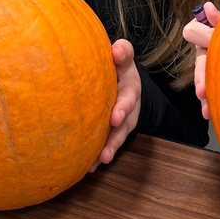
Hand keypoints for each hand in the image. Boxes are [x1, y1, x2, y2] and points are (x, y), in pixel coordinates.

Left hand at [90, 40, 140, 170]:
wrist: (120, 79)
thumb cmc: (118, 66)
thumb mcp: (123, 56)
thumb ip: (123, 52)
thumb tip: (116, 51)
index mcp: (130, 88)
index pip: (129, 96)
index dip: (123, 107)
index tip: (115, 117)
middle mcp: (128, 108)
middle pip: (125, 124)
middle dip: (116, 135)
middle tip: (105, 151)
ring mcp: (121, 123)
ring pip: (117, 138)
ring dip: (109, 149)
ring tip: (100, 160)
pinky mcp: (112, 132)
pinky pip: (106, 144)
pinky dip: (98, 156)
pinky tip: (89, 167)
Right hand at [181, 1, 219, 118]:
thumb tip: (207, 7)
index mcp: (207, 33)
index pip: (194, 33)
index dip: (201, 37)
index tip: (208, 45)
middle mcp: (206, 51)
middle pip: (200, 65)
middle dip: (201, 79)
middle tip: (202, 91)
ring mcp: (213, 68)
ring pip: (205, 83)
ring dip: (205, 97)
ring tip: (206, 112)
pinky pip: (214, 94)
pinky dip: (213, 104)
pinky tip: (212, 114)